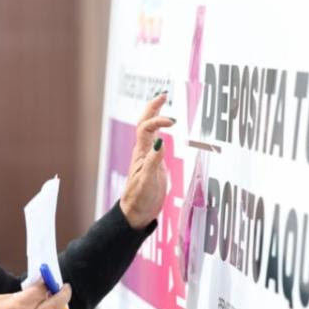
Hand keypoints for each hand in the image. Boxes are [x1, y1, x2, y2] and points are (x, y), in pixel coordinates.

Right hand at [0, 282, 71, 308]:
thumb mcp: (0, 299)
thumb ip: (20, 295)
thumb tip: (35, 291)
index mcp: (18, 306)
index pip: (41, 291)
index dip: (47, 283)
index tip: (49, 278)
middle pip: (53, 305)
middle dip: (62, 295)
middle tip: (65, 288)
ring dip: (53, 307)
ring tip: (52, 299)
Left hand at [119, 93, 172, 228]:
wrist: (136, 214)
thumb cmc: (139, 200)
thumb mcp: (147, 181)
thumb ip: (154, 161)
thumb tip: (161, 140)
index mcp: (140, 154)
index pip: (146, 129)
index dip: (158, 121)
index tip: (173, 122)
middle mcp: (143, 152)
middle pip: (145, 124)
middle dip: (153, 108)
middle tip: (163, 94)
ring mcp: (148, 157)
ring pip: (150, 130)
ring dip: (155, 115)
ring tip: (162, 101)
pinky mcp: (155, 163)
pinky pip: (156, 140)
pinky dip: (160, 129)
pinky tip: (166, 126)